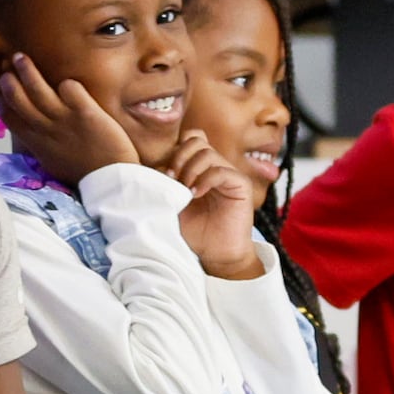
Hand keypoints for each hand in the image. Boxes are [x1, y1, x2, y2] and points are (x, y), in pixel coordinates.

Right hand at [0, 54, 140, 182]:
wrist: (109, 182)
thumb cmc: (82, 173)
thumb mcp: (52, 162)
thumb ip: (40, 144)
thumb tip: (31, 132)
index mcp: (36, 142)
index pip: (9, 117)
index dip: (0, 99)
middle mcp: (45, 129)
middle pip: (17, 99)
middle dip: (9, 80)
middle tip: (6, 67)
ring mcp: (64, 119)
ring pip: (37, 89)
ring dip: (26, 70)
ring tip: (20, 57)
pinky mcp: (85, 112)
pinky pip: (69, 87)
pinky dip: (68, 84)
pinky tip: (70, 83)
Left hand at [158, 130, 261, 276]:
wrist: (217, 255)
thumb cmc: (195, 232)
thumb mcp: (172, 205)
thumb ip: (165, 184)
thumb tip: (153, 167)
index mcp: (200, 168)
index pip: (190, 139)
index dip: (175, 150)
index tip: (165, 174)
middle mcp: (215, 166)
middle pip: (196, 140)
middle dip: (179, 156)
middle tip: (172, 179)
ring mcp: (229, 174)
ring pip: (207, 153)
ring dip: (190, 169)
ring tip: (185, 190)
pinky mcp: (240, 185)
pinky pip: (222, 171)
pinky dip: (205, 180)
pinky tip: (196, 194)